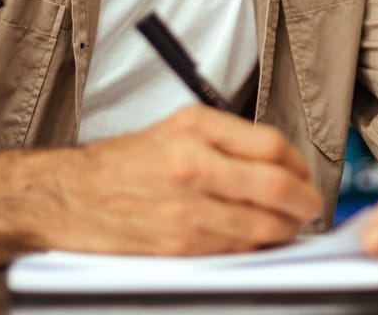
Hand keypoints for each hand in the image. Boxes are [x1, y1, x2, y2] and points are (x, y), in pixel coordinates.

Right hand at [34, 105, 323, 254]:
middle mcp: (191, 162)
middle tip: (309, 207)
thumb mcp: (176, 130)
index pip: (271, 146)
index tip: (303, 177)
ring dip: (283, 229)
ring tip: (284, 226)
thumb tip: (281, 166)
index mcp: (195, 127)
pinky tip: (252, 240)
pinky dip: (253, 247)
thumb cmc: (123, 165)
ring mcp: (185, 206)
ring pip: (261, 224)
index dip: (299, 166)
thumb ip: (228, 142)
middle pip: (275, 186)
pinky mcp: (178, 243)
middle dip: (303, 202)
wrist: (68, 196)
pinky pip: (235, 249)